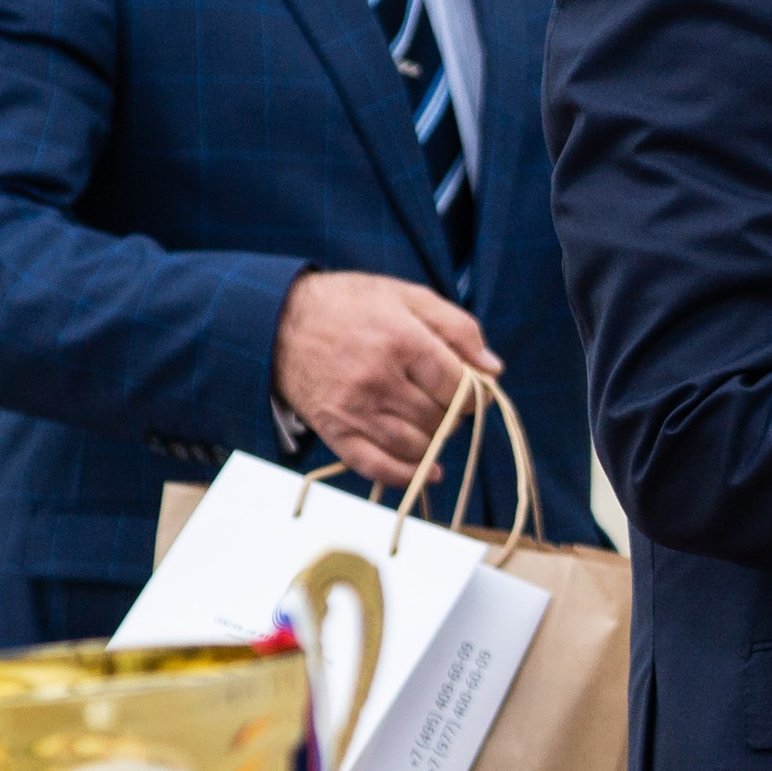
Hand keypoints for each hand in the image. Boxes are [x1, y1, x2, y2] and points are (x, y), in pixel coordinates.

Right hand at [270, 271, 498, 488]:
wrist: (278, 321)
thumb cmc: (350, 304)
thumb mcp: (407, 296)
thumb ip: (457, 327)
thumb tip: (494, 369)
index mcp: (401, 340)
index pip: (457, 385)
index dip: (475, 393)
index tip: (474, 391)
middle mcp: (378, 379)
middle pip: (440, 417)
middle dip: (453, 413)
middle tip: (446, 402)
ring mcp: (355, 409)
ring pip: (417, 445)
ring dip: (435, 440)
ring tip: (433, 423)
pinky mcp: (335, 432)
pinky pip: (378, 467)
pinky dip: (408, 475)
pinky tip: (429, 470)